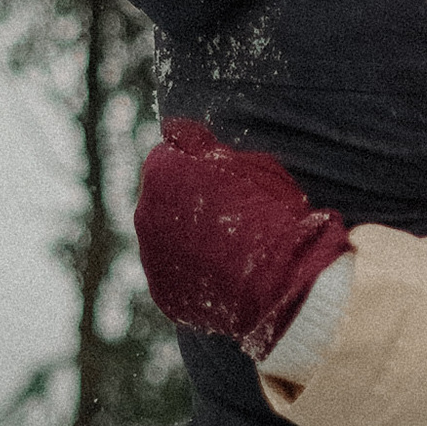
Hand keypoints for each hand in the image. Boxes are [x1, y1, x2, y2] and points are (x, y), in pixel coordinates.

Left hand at [134, 116, 352, 359]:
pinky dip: (195, 274)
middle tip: (231, 213)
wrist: (282, 279)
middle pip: (162, 199)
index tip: (225, 178)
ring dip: (190, 239)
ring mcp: (151, 258)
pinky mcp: (163, 294)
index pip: (170, 156)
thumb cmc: (271, 211)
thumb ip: (202, 145)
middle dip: (187, 202)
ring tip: (232, 248)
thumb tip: (176, 131)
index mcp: (161, 173)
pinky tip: (227, 274)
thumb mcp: (248, 160)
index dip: (199, 165)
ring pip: (167, 240)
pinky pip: (176, 276)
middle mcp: (144, 214)